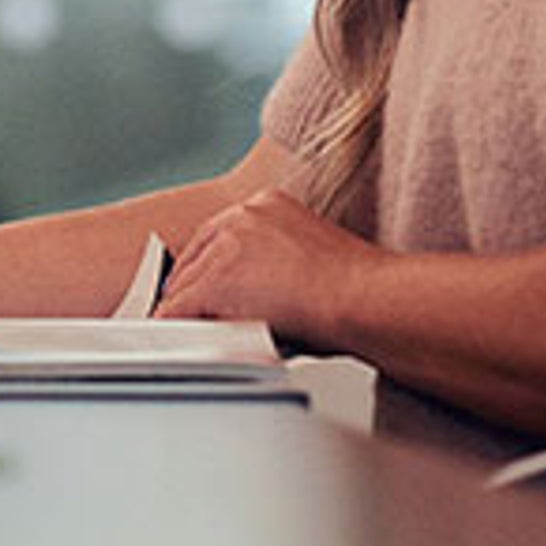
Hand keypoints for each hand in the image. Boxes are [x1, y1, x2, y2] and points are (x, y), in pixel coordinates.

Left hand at [159, 191, 379, 347]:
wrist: (366, 299)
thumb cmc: (357, 291)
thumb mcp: (309, 259)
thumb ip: (273, 265)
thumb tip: (253, 294)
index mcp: (267, 204)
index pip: (216, 236)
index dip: (207, 268)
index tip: (202, 287)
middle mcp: (243, 215)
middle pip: (194, 257)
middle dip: (192, 289)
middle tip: (191, 315)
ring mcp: (227, 245)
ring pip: (184, 284)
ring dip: (186, 311)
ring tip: (191, 332)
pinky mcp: (217, 280)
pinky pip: (180, 308)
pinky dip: (178, 327)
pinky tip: (182, 341)